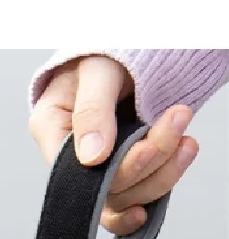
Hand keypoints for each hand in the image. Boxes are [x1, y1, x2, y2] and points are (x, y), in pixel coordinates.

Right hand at [29, 54, 198, 233]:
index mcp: (52, 131)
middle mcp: (73, 156)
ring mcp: (101, 166)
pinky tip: (181, 157)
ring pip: (129, 194)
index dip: (111, 172)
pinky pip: (142, 191)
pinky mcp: (126, 167)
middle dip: (148, 160)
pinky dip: (166, 177)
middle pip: (107, 187)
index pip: (73, 174)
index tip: (145, 148)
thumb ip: (92, 110)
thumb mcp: (97, 70)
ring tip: (186, 137)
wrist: (130, 43)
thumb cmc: (104, 52)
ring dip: (164, 170)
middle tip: (177, 119)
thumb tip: (92, 157)